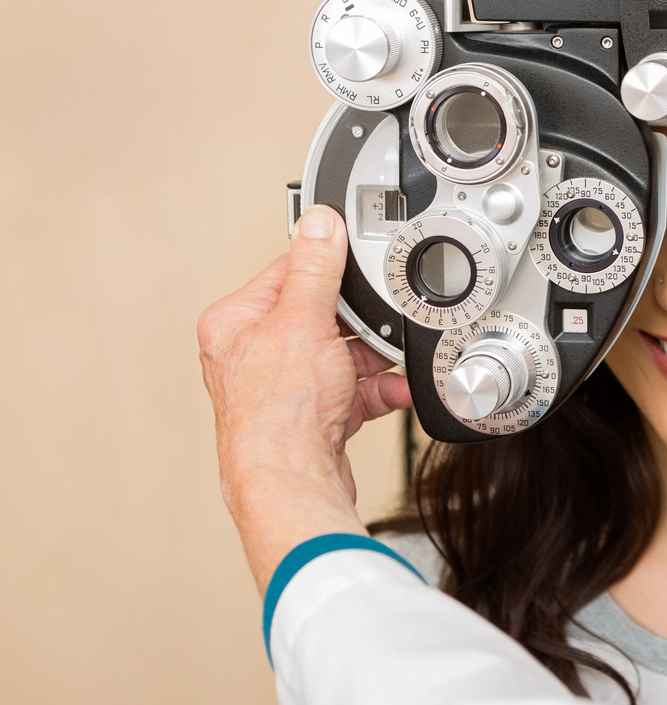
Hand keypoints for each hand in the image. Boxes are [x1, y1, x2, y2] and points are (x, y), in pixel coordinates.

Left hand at [198, 205, 410, 591]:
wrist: (291, 480)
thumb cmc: (278, 413)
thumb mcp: (304, 320)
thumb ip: (315, 268)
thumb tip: (319, 223)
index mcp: (235, 323)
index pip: (287, 274)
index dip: (328, 272)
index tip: (357, 268)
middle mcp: (253, 354)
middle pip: (321, 317)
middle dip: (359, 325)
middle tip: (375, 327)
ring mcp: (283, 387)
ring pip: (340, 355)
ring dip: (373, 360)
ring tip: (388, 363)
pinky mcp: (311, 416)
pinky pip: (352, 390)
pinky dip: (377, 389)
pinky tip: (394, 390)